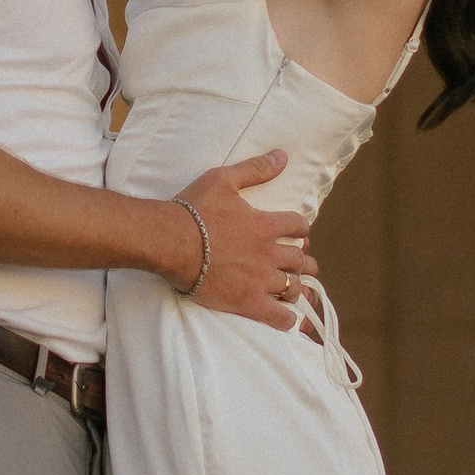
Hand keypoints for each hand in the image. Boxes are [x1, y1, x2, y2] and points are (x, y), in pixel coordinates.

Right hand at [170, 153, 318, 327]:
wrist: (170, 242)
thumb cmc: (192, 210)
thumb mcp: (223, 179)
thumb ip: (255, 169)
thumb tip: (283, 156)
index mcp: (265, 225)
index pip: (298, 225)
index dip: (301, 229)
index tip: (298, 234)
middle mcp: (268, 253)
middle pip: (301, 259)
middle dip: (304, 261)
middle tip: (301, 263)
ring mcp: (260, 280)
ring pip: (294, 287)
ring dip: (298, 288)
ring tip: (296, 289)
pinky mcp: (247, 302)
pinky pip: (278, 316)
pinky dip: (287, 319)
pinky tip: (287, 318)